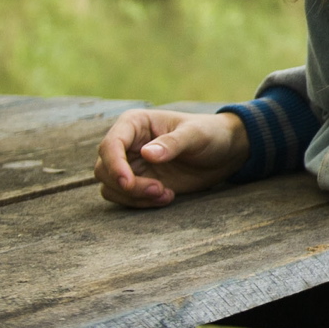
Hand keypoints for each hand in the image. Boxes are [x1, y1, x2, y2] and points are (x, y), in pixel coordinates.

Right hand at [95, 110, 247, 207]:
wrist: (223, 152)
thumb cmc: (210, 134)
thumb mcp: (196, 135)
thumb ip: (173, 143)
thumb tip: (146, 154)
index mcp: (134, 124)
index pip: (110, 145)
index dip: (114, 165)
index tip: (128, 183)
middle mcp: (126, 144)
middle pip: (104, 169)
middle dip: (129, 185)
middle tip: (160, 190)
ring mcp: (131, 164)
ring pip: (111, 186)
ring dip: (134, 197)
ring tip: (166, 195)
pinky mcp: (139, 182)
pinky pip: (125, 198)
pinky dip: (141, 203)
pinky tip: (167, 197)